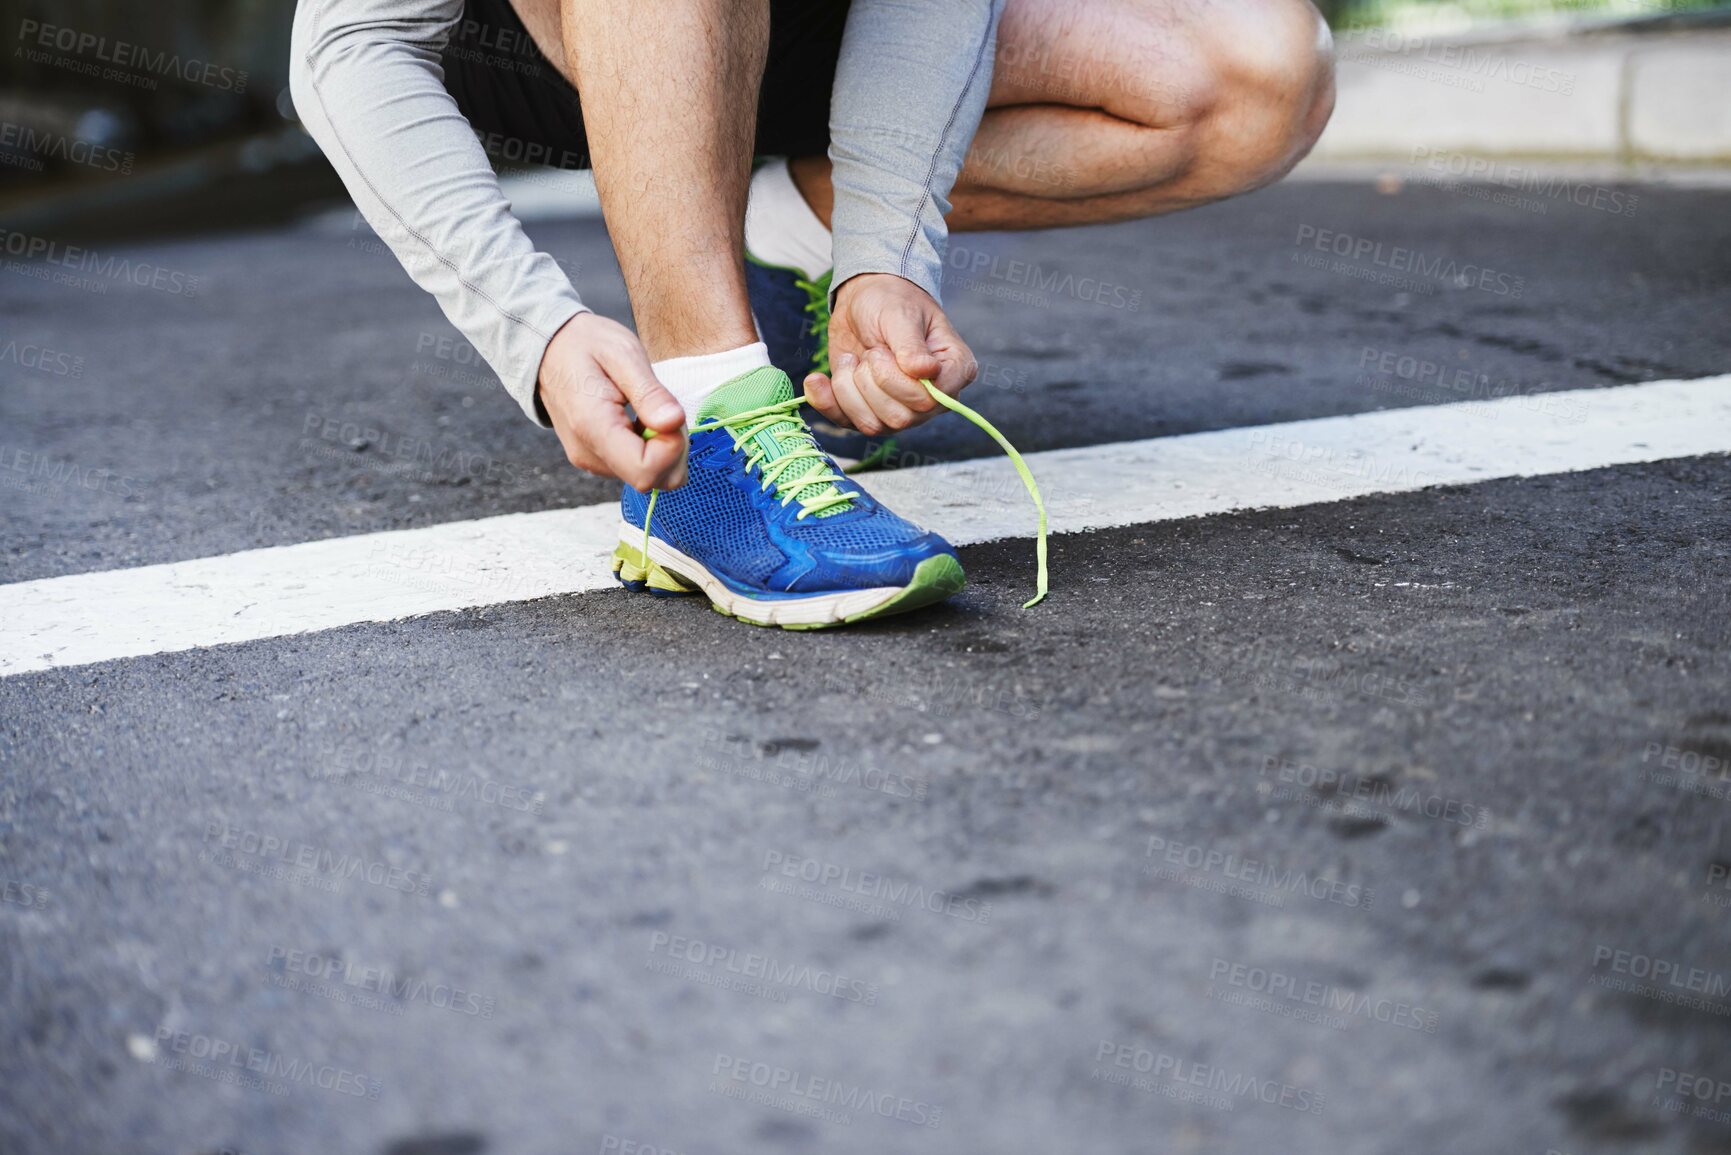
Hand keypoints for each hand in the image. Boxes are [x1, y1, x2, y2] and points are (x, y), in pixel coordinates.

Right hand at [537, 312, 687, 490]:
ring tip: (647, 408)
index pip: (646, 470)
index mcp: (593, 428)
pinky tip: (639, 418)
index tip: (670, 415)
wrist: (549, 348)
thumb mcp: (623, 354)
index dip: (672, 448)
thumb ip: (649, 392)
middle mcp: (590, 454)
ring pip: (650, 476)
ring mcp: (593, 461)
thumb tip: (674, 422)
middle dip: (673, 448)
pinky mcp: (598, 460)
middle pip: (652, 479)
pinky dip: (651, 447)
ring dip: (663, 446)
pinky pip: (638, 467)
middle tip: (662, 408)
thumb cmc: (586, 344)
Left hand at [804, 273, 976, 435]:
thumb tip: (925, 372)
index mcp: (954, 370)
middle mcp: (931, 398)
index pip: (933, 400)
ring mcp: (901, 408)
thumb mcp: (899, 314)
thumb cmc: (891, 299)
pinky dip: (826, 401)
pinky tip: (818, 379)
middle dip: (872, 381)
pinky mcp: (869, 411)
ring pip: (873, 424)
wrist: (863, 300)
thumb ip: (911, 344)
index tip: (885, 351)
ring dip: (849, 389)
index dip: (901, 383)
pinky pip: (847, 423)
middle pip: (901, 417)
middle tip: (870, 350)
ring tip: (851, 358)